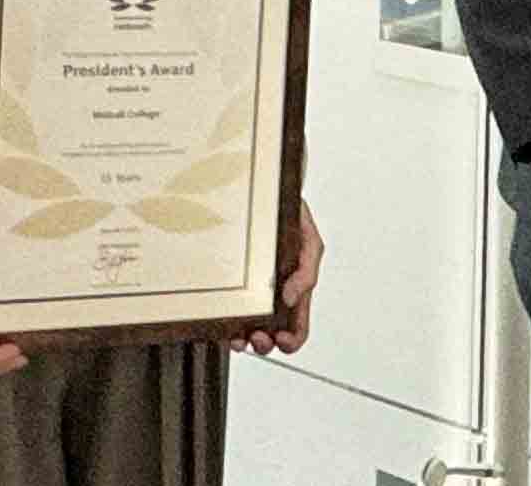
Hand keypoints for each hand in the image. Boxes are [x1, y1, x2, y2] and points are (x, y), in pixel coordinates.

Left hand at [235, 202, 324, 355]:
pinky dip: (223, 323)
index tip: (282, 339)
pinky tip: (221, 325)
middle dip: (265, 343)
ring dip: (243, 338)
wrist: (262, 189)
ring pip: (246, 326)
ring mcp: (248, 289)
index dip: (293, 339)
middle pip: (270, 332)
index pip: (297, 324)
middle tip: (258, 337)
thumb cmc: (287, 213)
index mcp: (294, 286)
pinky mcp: (227, 282)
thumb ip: (307, 269)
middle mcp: (271, 292)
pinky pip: (224, 309)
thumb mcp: (309, 239)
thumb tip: (292, 296)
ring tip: (238, 336)